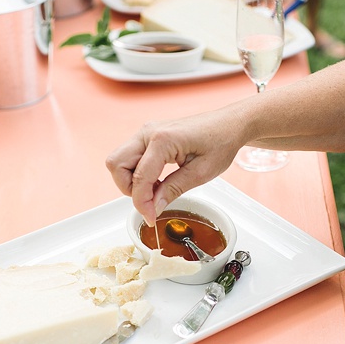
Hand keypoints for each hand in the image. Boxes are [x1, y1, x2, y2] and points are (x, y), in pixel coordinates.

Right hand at [106, 107, 242, 225]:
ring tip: (157, 190)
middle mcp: (148, 132)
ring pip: (119, 161)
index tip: (150, 218)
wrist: (229, 125)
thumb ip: (173, 190)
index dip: (141, 203)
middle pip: (116, 165)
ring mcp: (146, 132)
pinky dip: (137, 173)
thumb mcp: (200, 173)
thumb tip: (152, 207)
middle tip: (150, 201)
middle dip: (128, 189)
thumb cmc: (221, 141)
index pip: (138, 178)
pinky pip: (130, 157)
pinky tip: (157, 181)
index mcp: (162, 139)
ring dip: (131, 181)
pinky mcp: (148, 136)